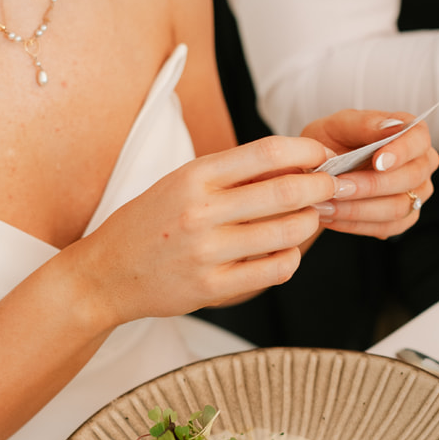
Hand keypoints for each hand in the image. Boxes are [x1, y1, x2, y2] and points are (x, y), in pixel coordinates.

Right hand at [86, 133, 339, 320]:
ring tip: (309, 218)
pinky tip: (287, 251)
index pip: (266, 152)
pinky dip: (291, 258)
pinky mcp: (213, 287)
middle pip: (285, 190)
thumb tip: (293, 161)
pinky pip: (274, 270)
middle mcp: (201, 212)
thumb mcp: (181, 183)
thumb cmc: (149, 223)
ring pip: (286, 232)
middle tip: (330, 187)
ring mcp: (207, 252)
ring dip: (309, 222)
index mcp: (194, 177)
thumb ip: (230, 174)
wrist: (107, 274)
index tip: (321, 155)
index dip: (305, 151)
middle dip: (320, 186)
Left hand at [301, 111, 438, 238]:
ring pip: (398, 208)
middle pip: (411, 178)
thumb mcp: (339, 125)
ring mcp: (416, 194)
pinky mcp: (402, 219)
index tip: (378, 162)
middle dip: (372, 185)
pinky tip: (333, 216)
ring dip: (359, 209)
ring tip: (328, 204)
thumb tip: (391, 126)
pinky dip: (356, 224)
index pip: (418, 140)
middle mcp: (421, 164)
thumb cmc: (333, 143)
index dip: (401, 152)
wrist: (318, 172)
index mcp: (412, 134)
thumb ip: (365, 123)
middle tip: (338, 187)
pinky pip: (386, 227)